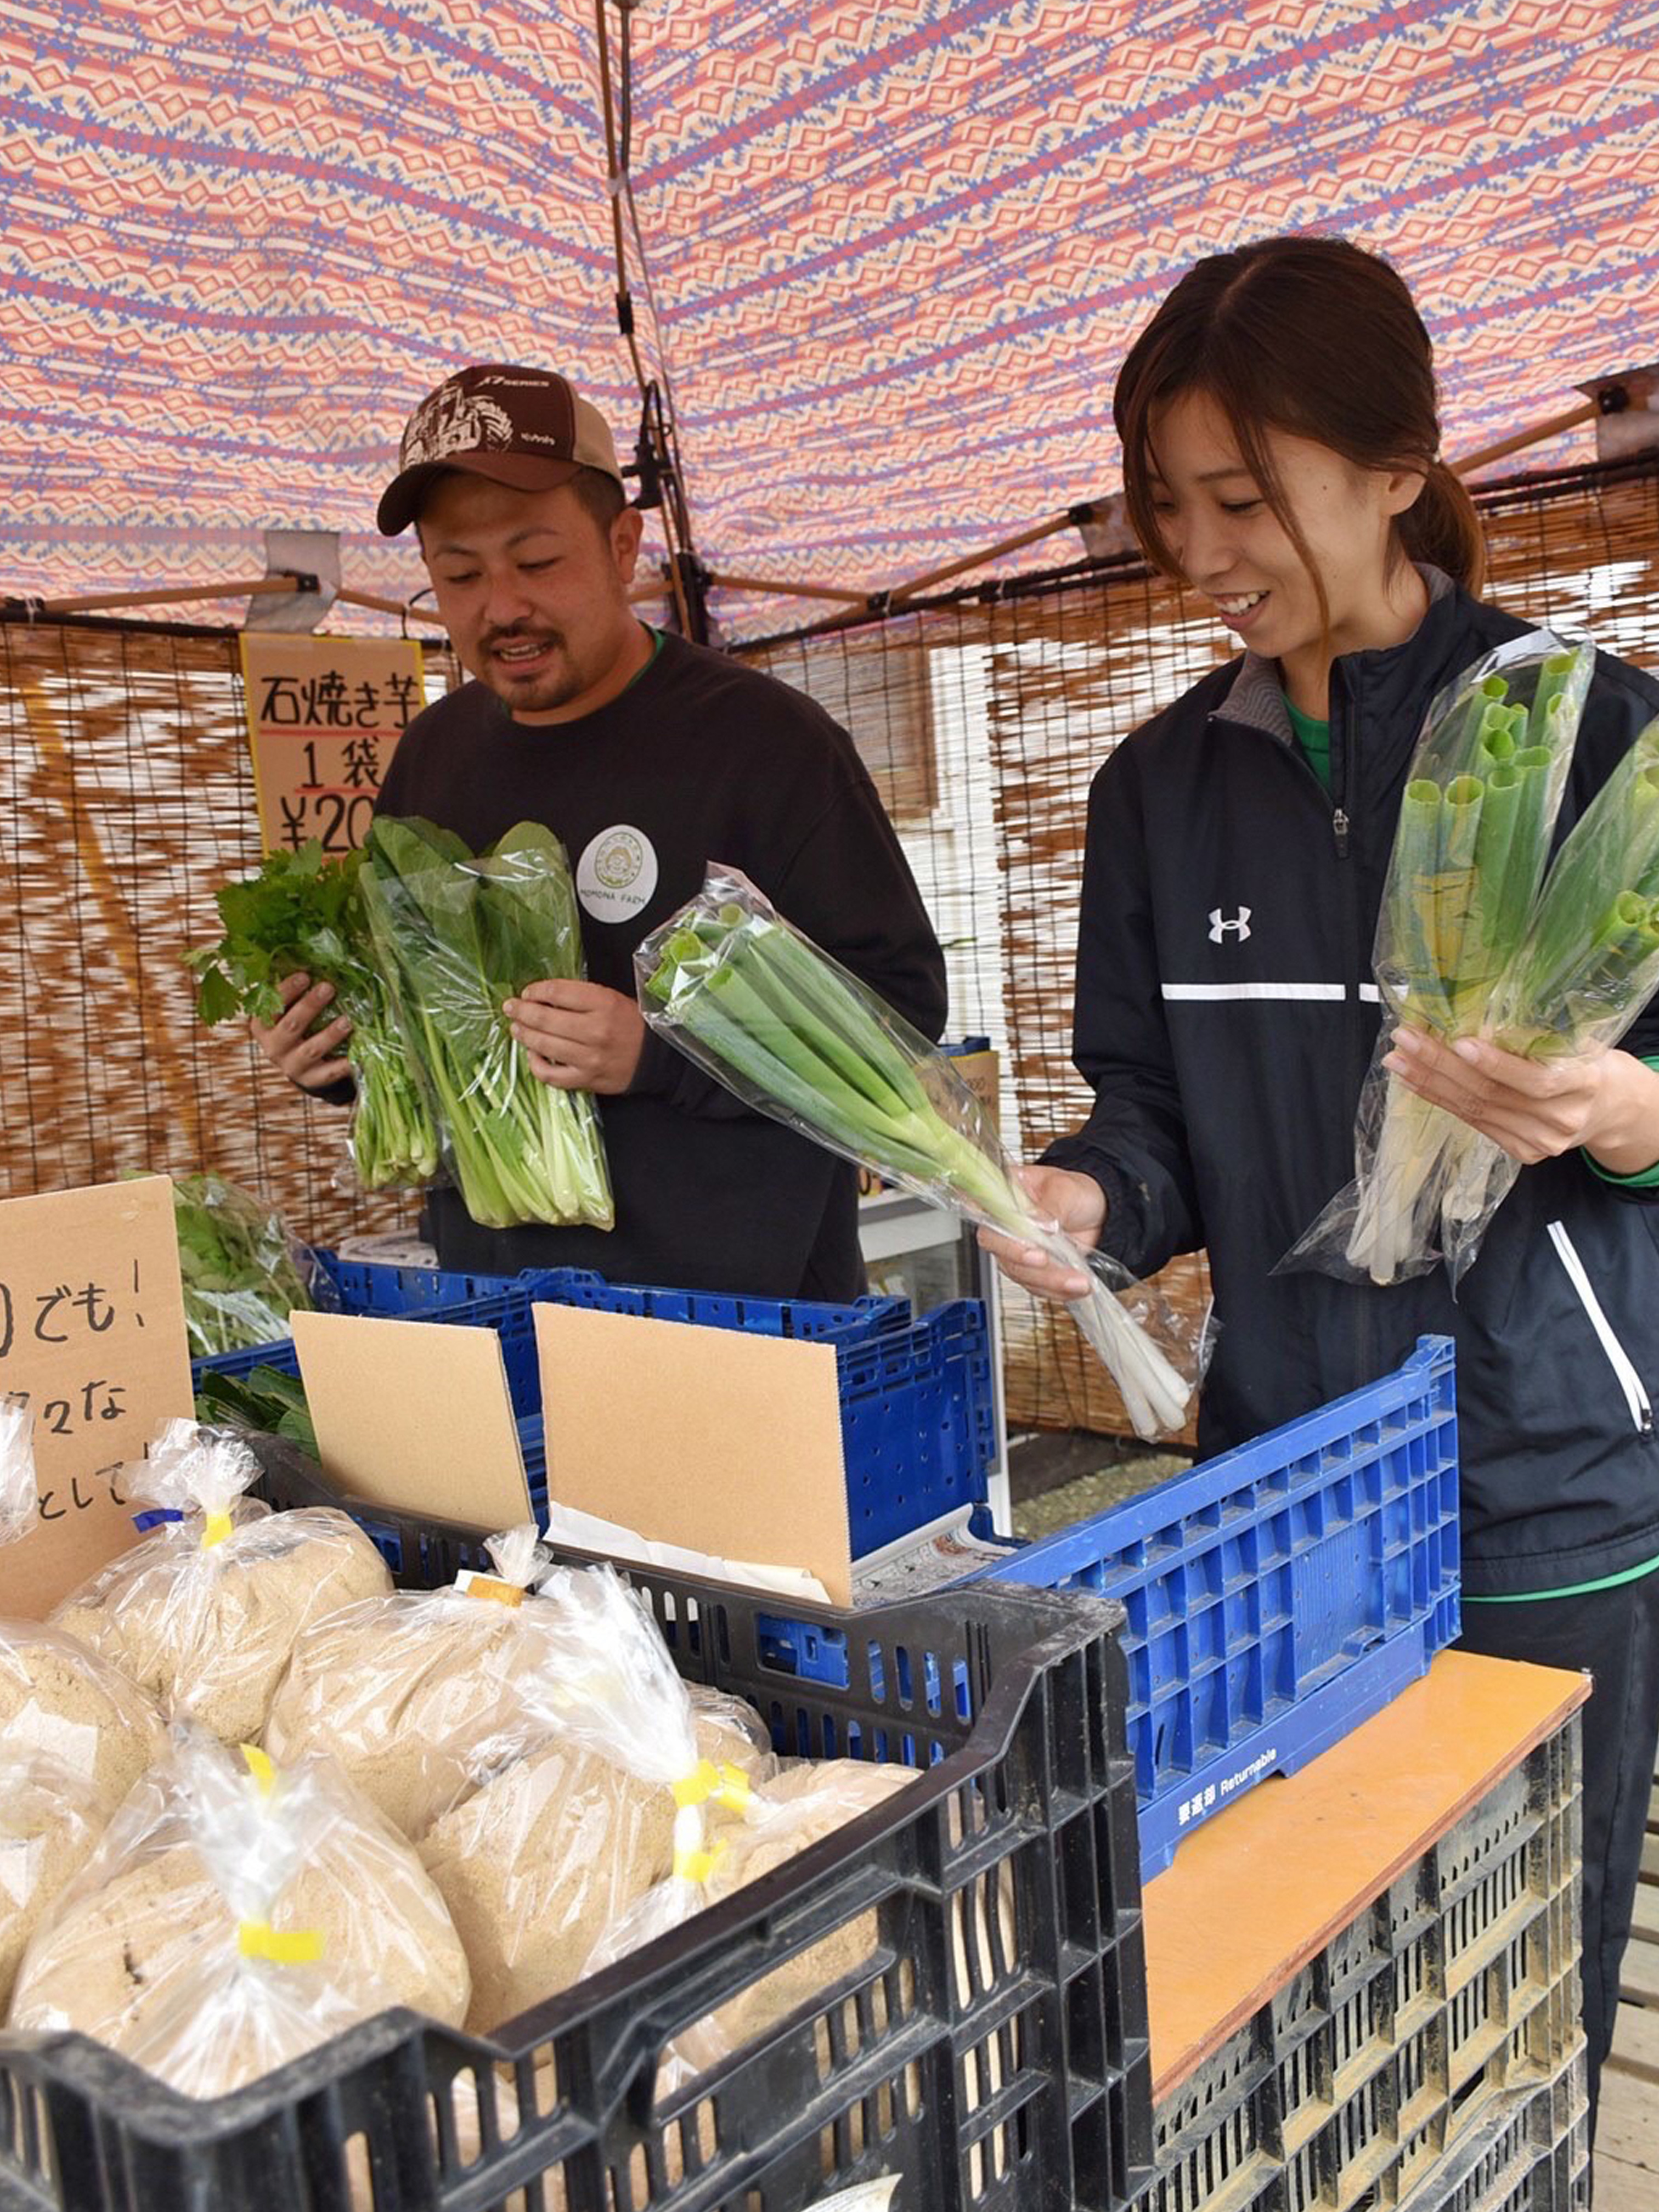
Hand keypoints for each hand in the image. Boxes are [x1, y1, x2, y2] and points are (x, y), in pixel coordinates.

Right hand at [249, 972, 352, 1089]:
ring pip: (311, 1050)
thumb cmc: (294, 1027)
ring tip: (347, 1020)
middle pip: (291, 1026)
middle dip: (309, 1006)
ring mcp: (292, 1066)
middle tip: (328, 987)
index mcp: (263, 1026)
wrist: (298, 1066)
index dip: (286, 991)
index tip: (305, 975)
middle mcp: (274, 1047)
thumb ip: (293, 992)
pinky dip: (344, 1064)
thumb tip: (311, 956)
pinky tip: (359, 1054)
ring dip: (330, 1034)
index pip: (270, 1007)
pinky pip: (329, 1072)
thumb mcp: (286, 1010)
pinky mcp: (311, 1079)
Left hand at [504, 979, 645, 1093]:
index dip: (536, 990)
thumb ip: (579, 996)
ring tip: (517, 1028)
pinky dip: (535, 1064)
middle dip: (522, 1011)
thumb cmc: (631, 1025)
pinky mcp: (586, 1079)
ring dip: (524, 1034)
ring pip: (544, 1045)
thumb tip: (542, 997)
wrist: (654, 1058)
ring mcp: (589, 1057)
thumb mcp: (611, 999)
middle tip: (511, 1007)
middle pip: (546, 1018)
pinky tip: (532, 1054)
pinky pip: (551, 1075)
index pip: (558, 992)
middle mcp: (596, 1030)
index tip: (527, 992)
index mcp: (604, 1003)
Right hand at [976, 1165, 1106, 1301]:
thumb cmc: (1075, 1192)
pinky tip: (1076, 1286)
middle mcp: (1005, 1226)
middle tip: (1044, 1260)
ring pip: (1020, 1272)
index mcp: (1004, 1196)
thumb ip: (1051, 1207)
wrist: (1098, 1212)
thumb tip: (1039, 1223)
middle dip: (1022, 1259)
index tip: (1018, 1238)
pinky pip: (1038, 1286)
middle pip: (998, 1248)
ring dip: (1049, 1280)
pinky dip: (1058, 1290)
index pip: (982, 1211)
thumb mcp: (1066, 1190)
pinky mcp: (1033, 1270)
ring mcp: (1017, 1251)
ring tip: (1077, 1280)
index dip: (994, 1226)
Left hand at [1383, 1027, 1650, 1167]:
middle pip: (1492, 1095)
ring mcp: (1540, 1142)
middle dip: (1442, 1066)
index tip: (1460, 1041)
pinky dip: (1441, 1100)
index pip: (1535, 1080)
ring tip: (1399, 1059)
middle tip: (1406, 1039)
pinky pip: (1473, 1123)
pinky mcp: (1522, 1152)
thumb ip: (1538, 1036)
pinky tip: (1416, 1081)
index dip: (1495, 1063)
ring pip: (1475, 1111)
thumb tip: (1476, 1010)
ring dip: (1430, 1084)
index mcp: (1583, 1084)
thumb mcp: (1576, 1043)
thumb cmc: (1585, 1063)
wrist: (1607, 1108)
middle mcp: (1560, 1120)